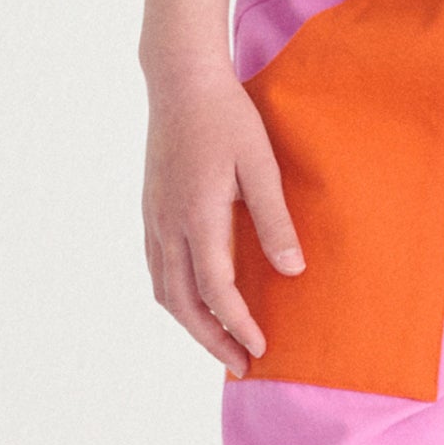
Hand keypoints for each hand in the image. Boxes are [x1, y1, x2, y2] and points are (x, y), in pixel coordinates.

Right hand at [143, 59, 302, 376]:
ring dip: (191, 323)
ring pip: (164, 291)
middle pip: (182, 304)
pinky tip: (197, 300)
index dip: (238, 325)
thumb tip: (292, 271)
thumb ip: (274, 220)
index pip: (216, 291)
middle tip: (241, 363)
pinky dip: (177, 297)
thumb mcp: (261, 165)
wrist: (180, 80)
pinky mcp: (151, 210)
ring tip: (220, 340)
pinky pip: (157, 269)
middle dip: (211, 340)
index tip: (261, 349)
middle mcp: (168, 225)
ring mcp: (154, 219)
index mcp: (197, 217)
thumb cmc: (227, 117)